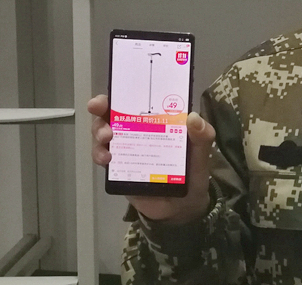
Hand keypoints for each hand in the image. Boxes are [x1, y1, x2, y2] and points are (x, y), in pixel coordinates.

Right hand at [88, 94, 215, 223]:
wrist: (183, 208)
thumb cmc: (193, 173)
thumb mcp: (202, 153)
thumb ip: (202, 136)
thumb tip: (193, 117)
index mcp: (159, 121)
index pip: (139, 101)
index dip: (123, 93)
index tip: (112, 92)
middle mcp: (139, 132)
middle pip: (114, 114)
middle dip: (102, 110)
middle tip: (102, 114)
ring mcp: (127, 150)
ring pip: (104, 135)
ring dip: (99, 133)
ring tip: (107, 140)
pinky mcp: (119, 169)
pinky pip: (104, 158)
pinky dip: (100, 155)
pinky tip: (107, 159)